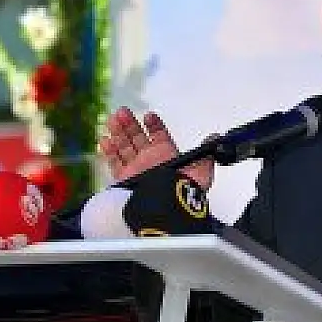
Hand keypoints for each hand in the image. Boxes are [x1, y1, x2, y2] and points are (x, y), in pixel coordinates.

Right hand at [99, 107, 214, 189]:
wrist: (166, 209)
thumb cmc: (184, 193)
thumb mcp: (202, 172)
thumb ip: (206, 154)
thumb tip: (215, 139)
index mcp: (168, 157)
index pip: (159, 136)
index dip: (154, 125)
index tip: (149, 116)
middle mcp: (151, 162)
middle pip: (138, 138)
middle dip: (131, 124)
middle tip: (123, 112)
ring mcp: (136, 169)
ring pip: (124, 147)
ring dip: (119, 132)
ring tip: (114, 119)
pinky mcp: (124, 179)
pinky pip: (114, 163)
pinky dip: (109, 151)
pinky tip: (105, 140)